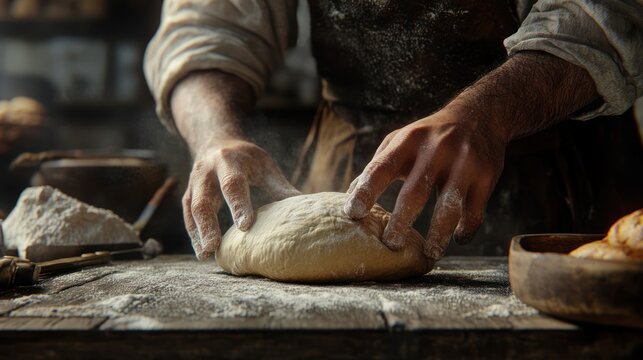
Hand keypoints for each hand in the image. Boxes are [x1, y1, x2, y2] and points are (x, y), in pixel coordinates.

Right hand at [184, 139, 299, 258]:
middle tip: (214, 247)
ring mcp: (194, 183)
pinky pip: (188, 216)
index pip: (233, 184)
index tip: (245, 226)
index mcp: (229, 161)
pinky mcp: (188, 194)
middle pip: (204, 199)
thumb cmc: (247, 159)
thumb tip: (306, 210)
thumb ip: (280, 188)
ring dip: (198, 233)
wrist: (217, 141)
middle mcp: (207, 171)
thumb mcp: (265, 166)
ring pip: (192, 210)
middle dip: (208, 224)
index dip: (238, 205)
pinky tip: (202, 251)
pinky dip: (194, 234)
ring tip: (205, 255)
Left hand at [344, 106, 505, 260]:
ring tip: (429, 254)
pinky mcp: (485, 176)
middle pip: (415, 192)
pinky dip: (465, 230)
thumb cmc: (429, 135)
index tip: (352, 214)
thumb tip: (348, 195)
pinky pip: (474, 211)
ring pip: (449, 206)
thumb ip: (378, 165)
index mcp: (408, 141)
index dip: (366, 191)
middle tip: (390, 244)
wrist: (479, 116)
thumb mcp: (402, 139)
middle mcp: (435, 150)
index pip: (381, 168)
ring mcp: (463, 163)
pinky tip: (457, 239)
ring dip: (438, 234)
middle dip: (401, 221)